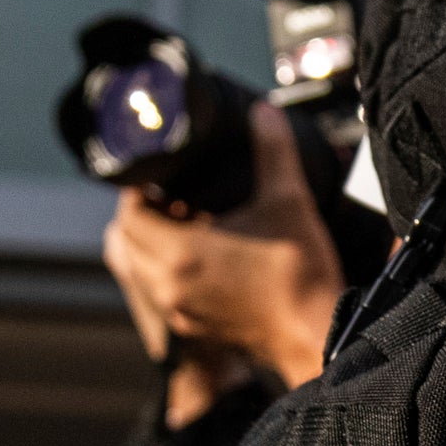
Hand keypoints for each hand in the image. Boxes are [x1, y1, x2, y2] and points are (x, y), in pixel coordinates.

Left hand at [101, 100, 344, 395]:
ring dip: (153, 246)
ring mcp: (180, 310)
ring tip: (189, 226)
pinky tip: (207, 258)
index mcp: (179, 252)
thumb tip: (266, 110)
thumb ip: (272, 151)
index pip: (128, 214)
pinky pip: (164, 292)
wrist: (319, 336)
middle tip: (173, 197)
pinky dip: (170, 272)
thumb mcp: (288, 201)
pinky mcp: (195, 327)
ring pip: (141, 269)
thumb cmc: (300, 273)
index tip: (161, 178)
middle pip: (126, 242)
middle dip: (143, 217)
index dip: (138, 191)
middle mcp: (169, 284)